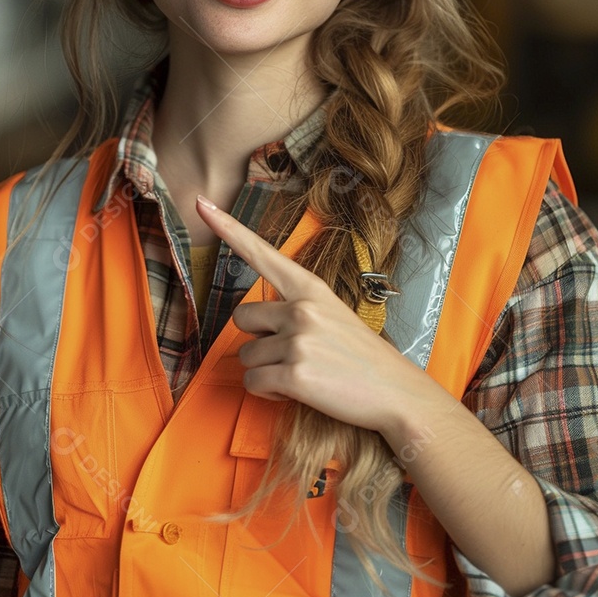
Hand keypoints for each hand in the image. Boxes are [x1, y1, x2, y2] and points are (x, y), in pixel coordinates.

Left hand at [195, 195, 449, 436]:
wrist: (396, 392)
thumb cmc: (361, 356)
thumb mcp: (333, 314)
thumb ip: (296, 307)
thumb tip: (258, 321)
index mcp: (310, 287)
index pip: (261, 252)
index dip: (228, 228)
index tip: (201, 203)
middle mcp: (301, 308)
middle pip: (242, 317)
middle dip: (257, 339)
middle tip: (289, 353)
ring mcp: (298, 340)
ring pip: (246, 356)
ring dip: (264, 370)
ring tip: (300, 374)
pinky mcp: (295, 375)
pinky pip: (254, 383)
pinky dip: (267, 393)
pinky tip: (293, 392)